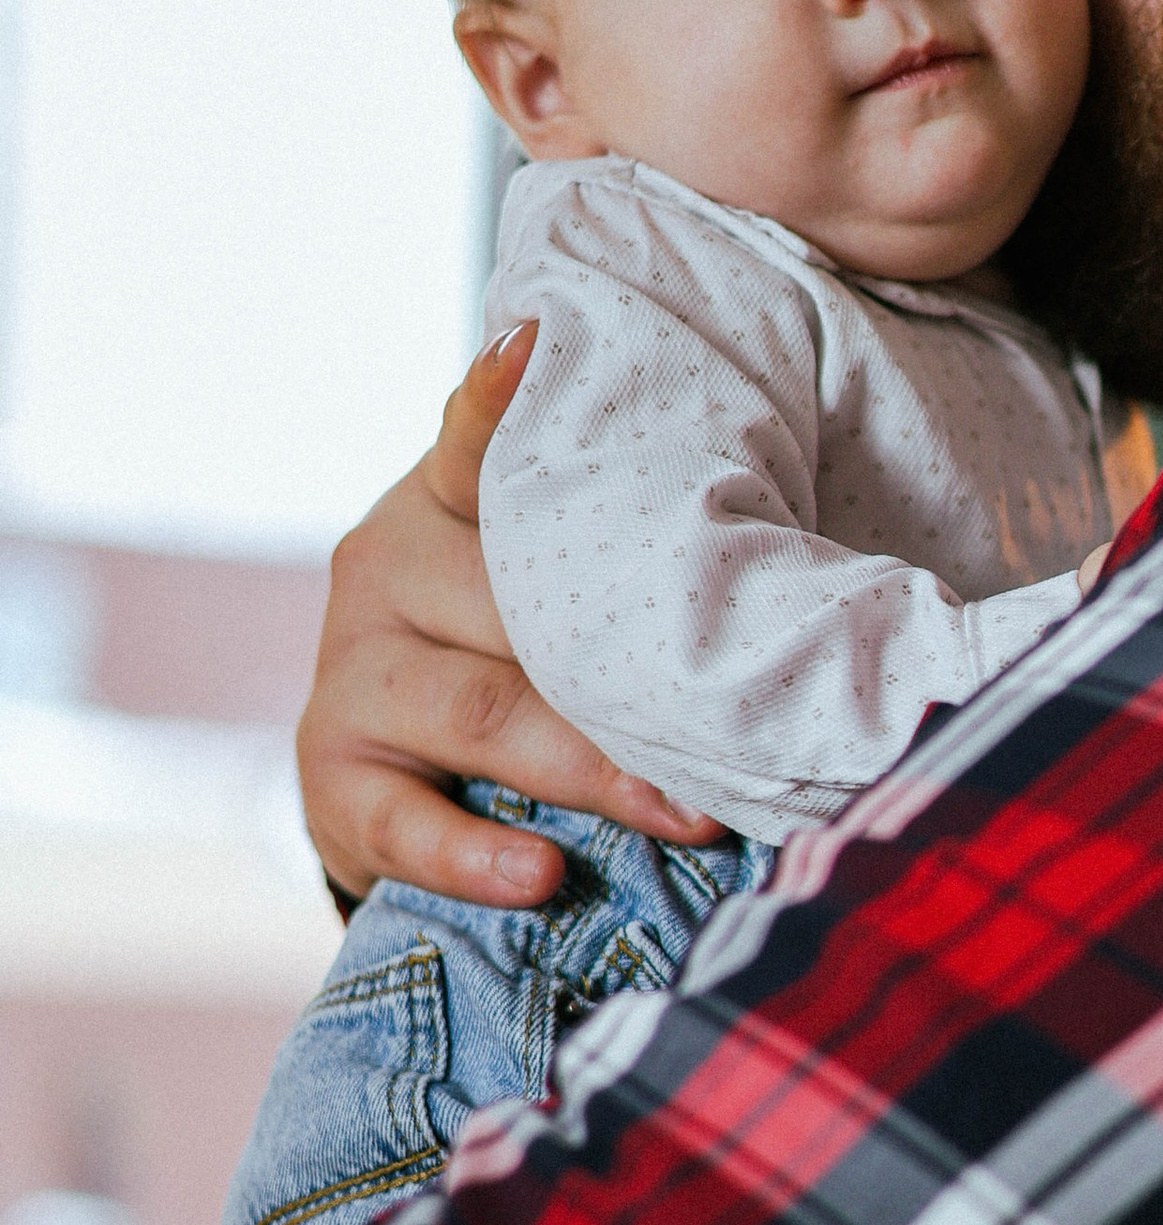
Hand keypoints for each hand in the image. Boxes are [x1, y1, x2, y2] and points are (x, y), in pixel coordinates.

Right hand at [298, 325, 722, 904]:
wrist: (411, 788)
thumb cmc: (535, 662)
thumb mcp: (567, 588)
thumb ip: (619, 546)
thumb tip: (770, 548)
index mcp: (449, 501)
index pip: (475, 441)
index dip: (498, 401)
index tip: (533, 348)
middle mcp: (388, 564)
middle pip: (514, 603)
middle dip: (632, 669)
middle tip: (736, 720)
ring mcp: (352, 669)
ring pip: (481, 711)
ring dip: (591, 768)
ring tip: (685, 815)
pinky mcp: (329, 774)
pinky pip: (402, 820)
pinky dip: (477, 854)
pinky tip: (540, 877)